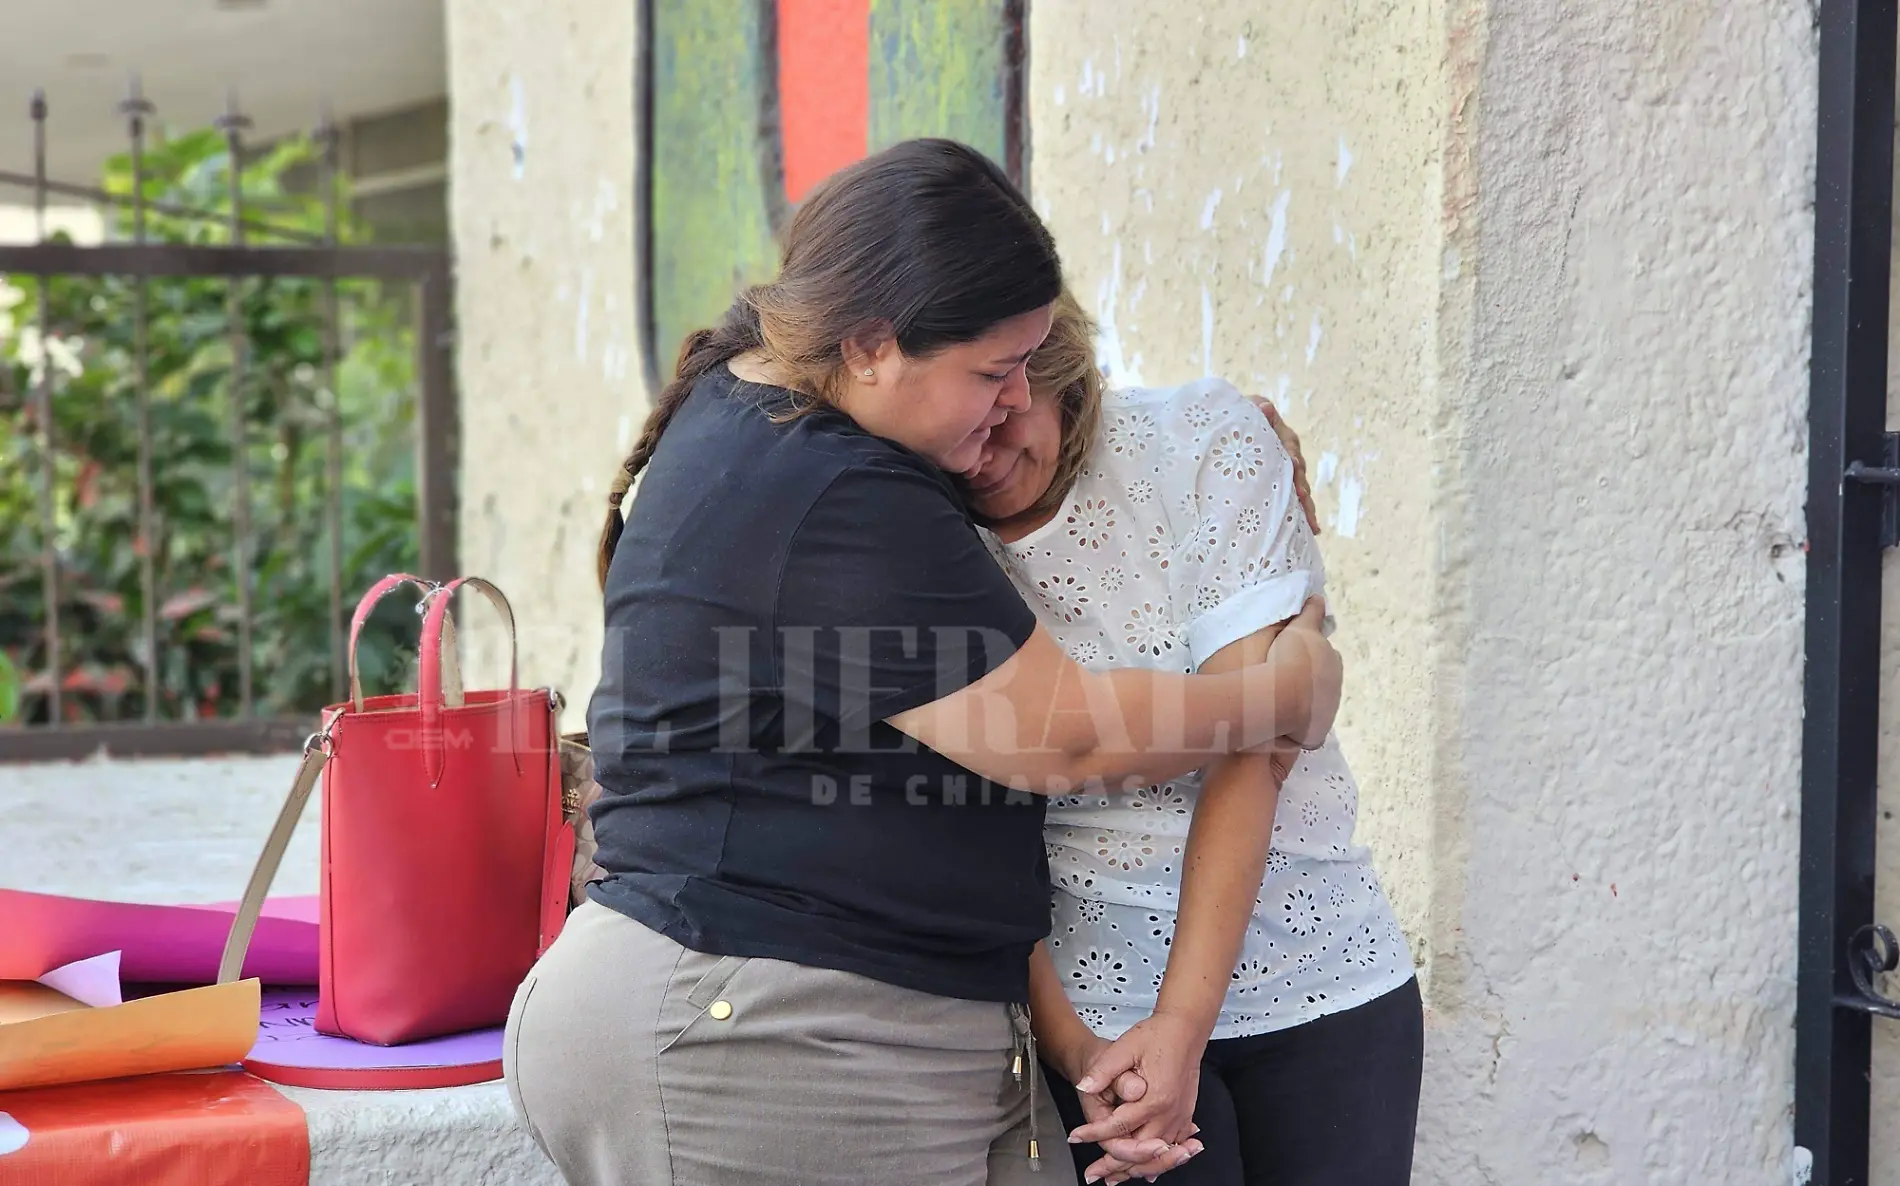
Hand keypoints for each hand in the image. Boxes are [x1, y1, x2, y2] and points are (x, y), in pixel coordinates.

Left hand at [1068, 1011, 1209, 1180]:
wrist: (1186, 1028)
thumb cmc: (1158, 1035)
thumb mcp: (1125, 1047)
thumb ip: (1105, 1070)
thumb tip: (1084, 1086)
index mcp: (1154, 1098)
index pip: (1118, 1125)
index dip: (1094, 1133)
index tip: (1076, 1136)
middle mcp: (1169, 1112)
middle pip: (1138, 1148)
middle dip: (1113, 1164)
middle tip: (1092, 1173)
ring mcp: (1180, 1116)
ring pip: (1156, 1155)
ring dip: (1135, 1168)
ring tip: (1113, 1178)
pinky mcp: (1185, 1115)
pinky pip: (1171, 1147)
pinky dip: (1157, 1162)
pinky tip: (1148, 1171)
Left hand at [1247, 394, 1319, 535]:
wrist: (1233, 430)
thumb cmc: (1237, 419)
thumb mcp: (1245, 411)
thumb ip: (1255, 411)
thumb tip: (1265, 408)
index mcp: (1280, 434)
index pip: (1289, 445)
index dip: (1291, 455)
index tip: (1293, 465)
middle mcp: (1288, 453)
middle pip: (1299, 471)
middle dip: (1302, 486)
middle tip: (1303, 498)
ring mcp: (1286, 471)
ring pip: (1300, 488)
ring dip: (1306, 505)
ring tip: (1312, 523)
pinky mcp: (1281, 486)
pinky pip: (1294, 500)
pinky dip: (1302, 513)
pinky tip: (1312, 530)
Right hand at [1267, 598, 1340, 748]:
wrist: (1282, 696)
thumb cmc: (1288, 659)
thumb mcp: (1300, 629)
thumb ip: (1311, 614)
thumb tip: (1318, 598)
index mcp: (1332, 662)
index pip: (1325, 657)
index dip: (1307, 656)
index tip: (1291, 657)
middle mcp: (1335, 687)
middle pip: (1321, 682)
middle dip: (1306, 680)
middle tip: (1282, 678)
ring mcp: (1327, 712)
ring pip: (1313, 706)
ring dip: (1299, 703)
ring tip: (1277, 700)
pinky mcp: (1315, 735)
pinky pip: (1304, 730)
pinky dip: (1294, 726)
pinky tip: (1278, 723)